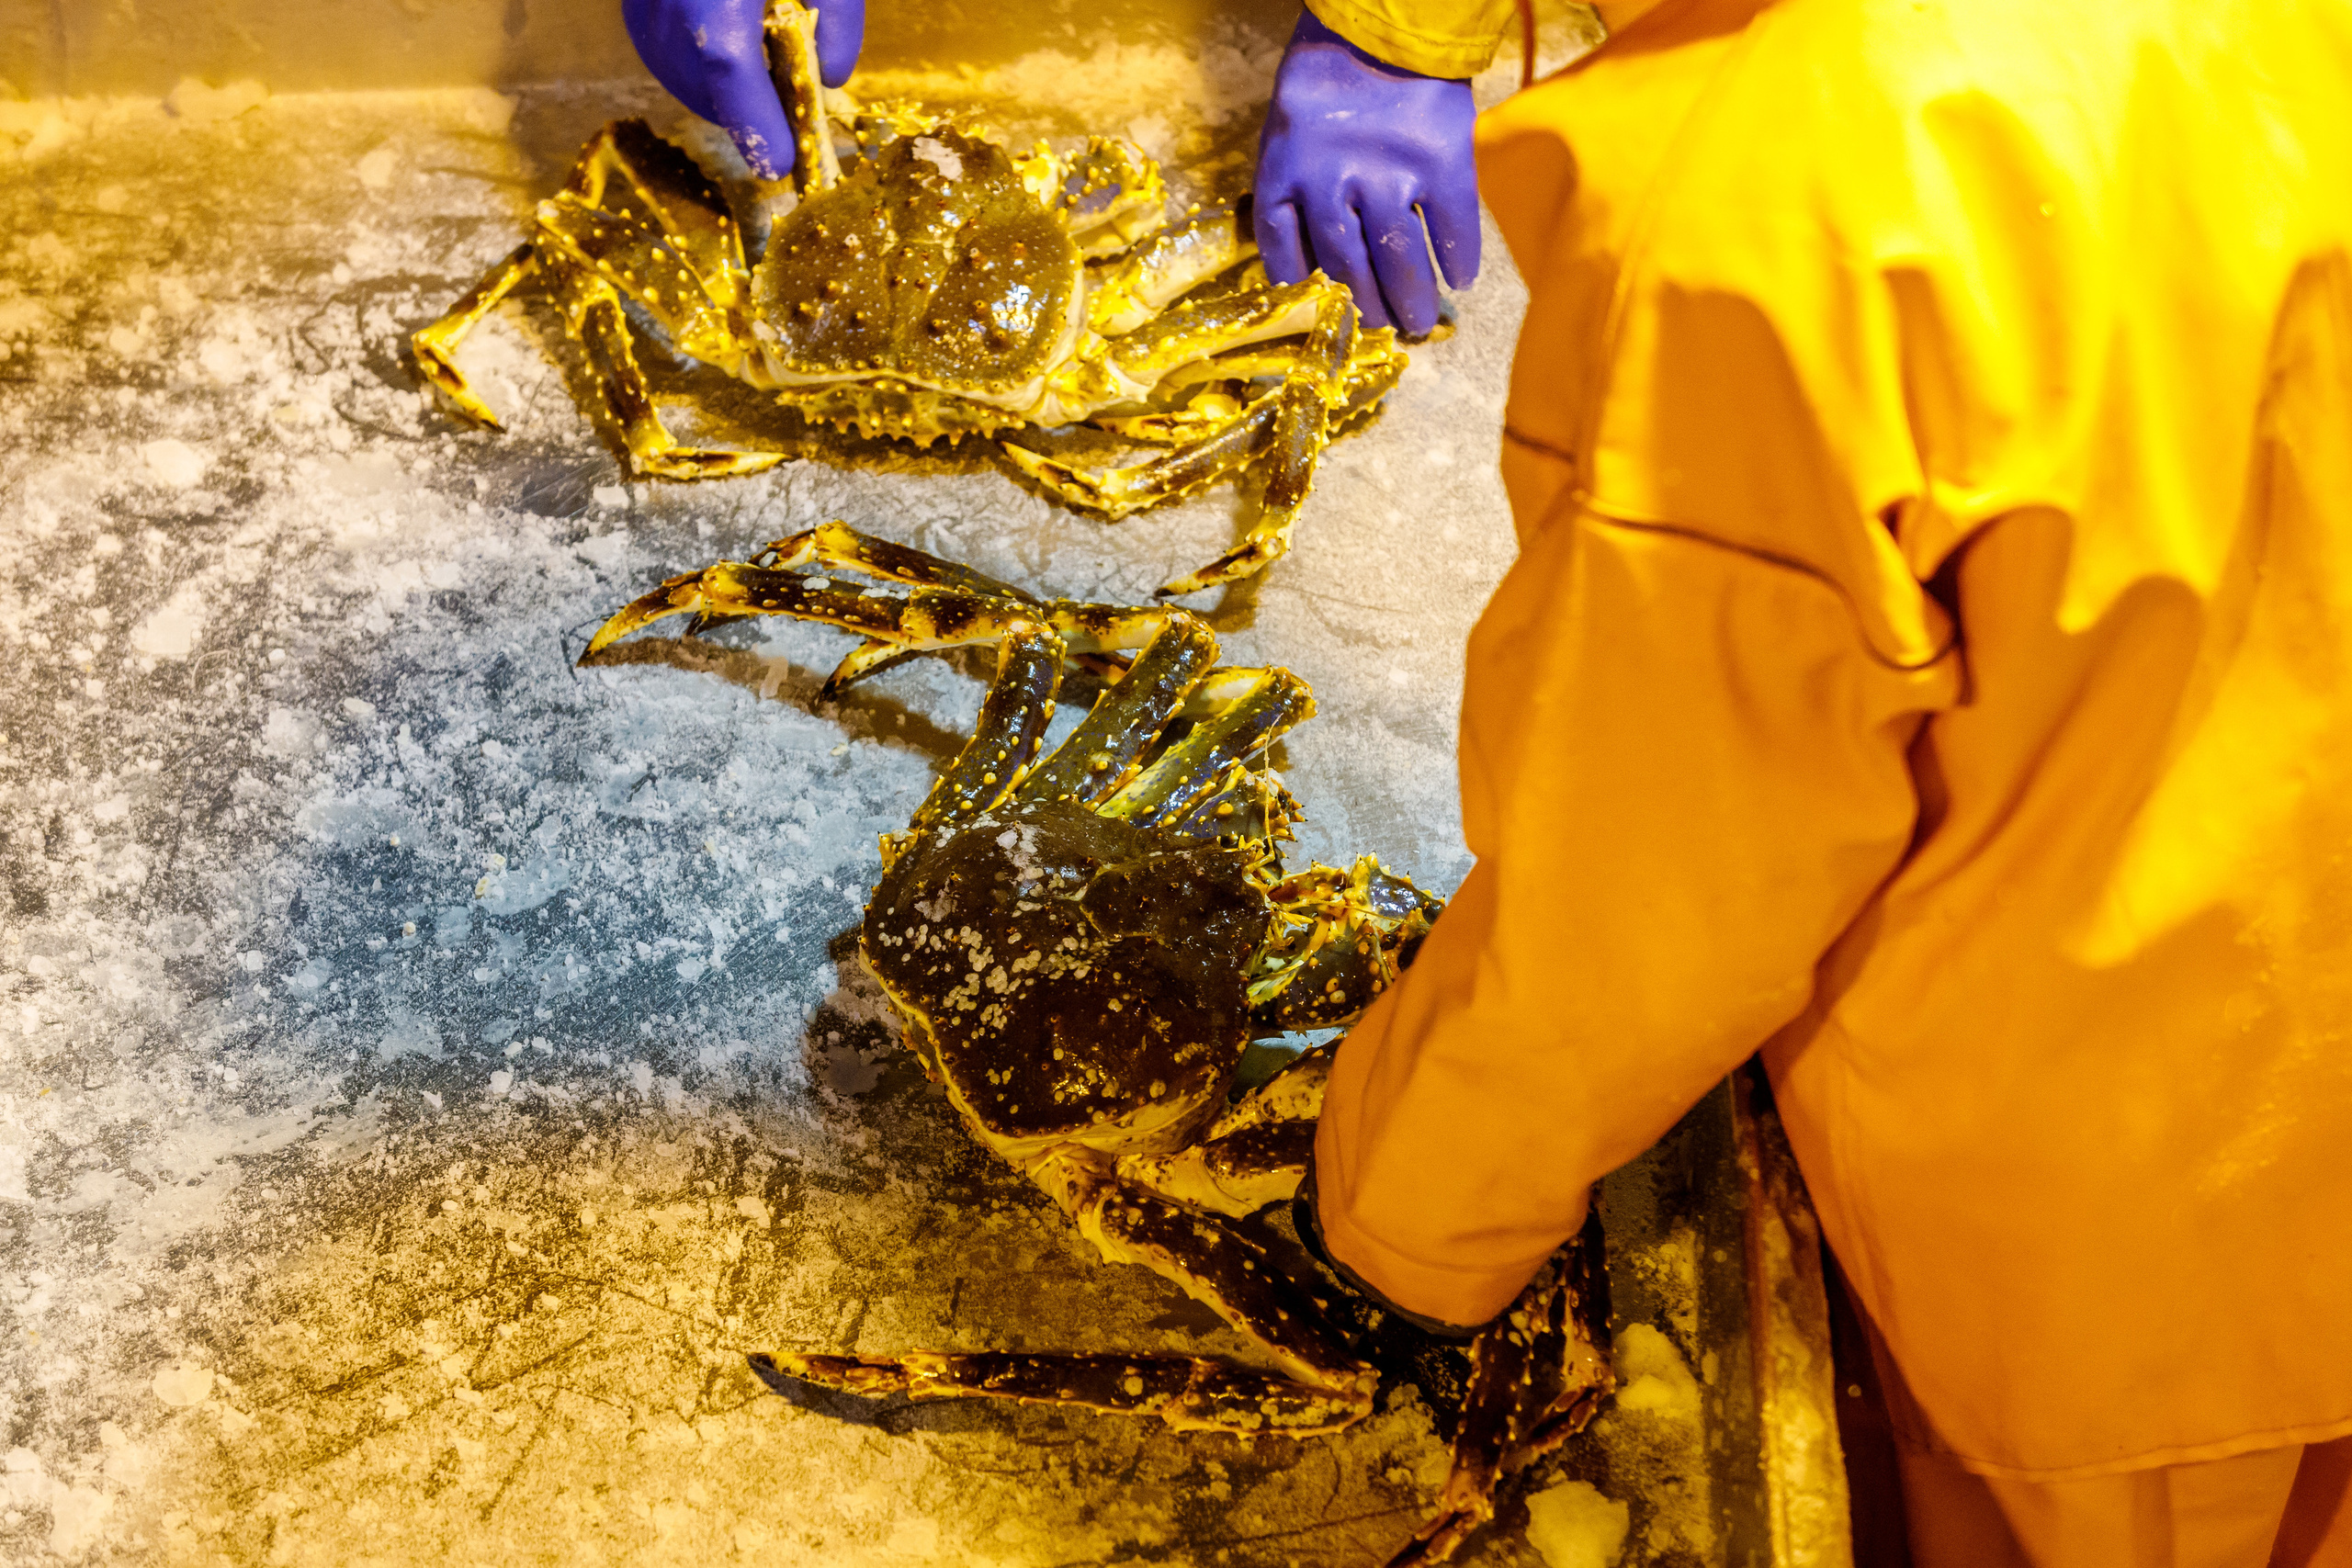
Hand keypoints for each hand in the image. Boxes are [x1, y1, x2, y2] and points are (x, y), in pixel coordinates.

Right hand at [622, 0, 864, 178]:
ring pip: (671, 65)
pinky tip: (729, 56)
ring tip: (763, 90)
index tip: (779, 164)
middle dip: (741, 112)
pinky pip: (657, 41)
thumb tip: (828, 80)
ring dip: (717, 93)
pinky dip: (692, 64)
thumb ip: (835, 15)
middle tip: (786, 124)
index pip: (727, 62)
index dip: (754, 121)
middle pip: (696, 74)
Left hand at [1252, 9, 1479, 335]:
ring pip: (1398, 259)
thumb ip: (1297, 182)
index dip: (1305, 288)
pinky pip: (1451, 226)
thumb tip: (1318, 253)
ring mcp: (1389, 177)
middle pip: (1347, 267)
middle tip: (1386, 329)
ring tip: (1420, 322)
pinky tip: (1463, 278)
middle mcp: (1331, 185)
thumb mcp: (1289, 124)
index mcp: (1284, 173)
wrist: (1387, 17)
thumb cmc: (1330, 68)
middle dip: (1367, 307)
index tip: (1323, 310)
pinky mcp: (1442, 164)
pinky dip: (1458, 256)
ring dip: (1411, 297)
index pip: (1284, 251)